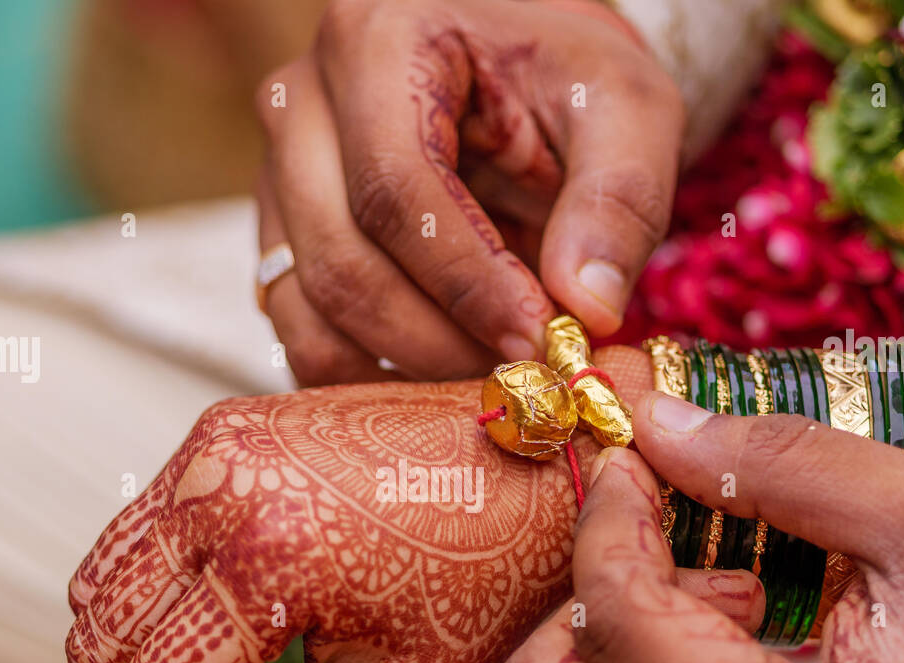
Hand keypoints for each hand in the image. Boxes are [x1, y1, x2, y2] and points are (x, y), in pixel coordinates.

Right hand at [65, 348, 766, 662]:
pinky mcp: (222, 425)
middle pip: (99, 641)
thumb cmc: (487, 581)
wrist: (540, 461)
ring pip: (100, 584)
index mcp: (269, 558)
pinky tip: (233, 621)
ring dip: (139, 653)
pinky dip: (156, 593)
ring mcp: (214, 444)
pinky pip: (137, 530)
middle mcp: (220, 486)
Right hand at [255, 0, 682, 384]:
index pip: (397, 189)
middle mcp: (302, 106)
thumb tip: (588, 308)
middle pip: (343, 262)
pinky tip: (442, 373)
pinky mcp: (280, 238)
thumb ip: (618, 198)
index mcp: (378, 44)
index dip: (467, 283)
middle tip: (521, 371)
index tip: (535, 339)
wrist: (520, 79)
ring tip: (488, 368)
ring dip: (403, 368)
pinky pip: (302, 336)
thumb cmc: (567, 82)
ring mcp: (278, 177)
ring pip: (312, 311)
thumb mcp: (625, 109)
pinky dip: (368, 376)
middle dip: (439, 341)